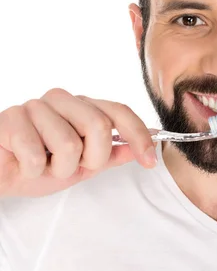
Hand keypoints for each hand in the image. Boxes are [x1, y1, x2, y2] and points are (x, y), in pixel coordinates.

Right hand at [0, 88, 156, 197]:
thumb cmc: (37, 166)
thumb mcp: (81, 166)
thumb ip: (110, 156)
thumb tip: (142, 146)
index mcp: (81, 106)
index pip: (118, 111)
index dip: (138, 135)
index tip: (149, 161)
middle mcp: (61, 99)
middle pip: (98, 126)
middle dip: (91, 159)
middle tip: (73, 167)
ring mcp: (34, 105)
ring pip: (68, 145)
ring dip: (58, 169)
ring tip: (43, 165)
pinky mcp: (10, 118)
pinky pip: (36, 155)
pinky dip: (33, 171)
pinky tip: (23, 163)